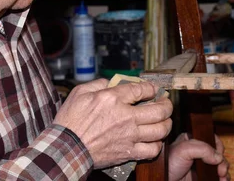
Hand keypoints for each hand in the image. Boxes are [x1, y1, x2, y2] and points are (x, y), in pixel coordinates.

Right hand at [53, 78, 172, 168]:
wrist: (66, 148)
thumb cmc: (70, 120)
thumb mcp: (80, 93)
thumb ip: (98, 83)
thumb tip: (111, 82)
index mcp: (113, 99)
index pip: (142, 89)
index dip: (152, 88)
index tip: (154, 89)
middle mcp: (126, 116)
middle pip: (159, 110)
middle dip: (167, 105)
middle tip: (166, 104)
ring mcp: (129, 136)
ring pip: (160, 130)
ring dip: (166, 124)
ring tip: (165, 121)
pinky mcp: (128, 152)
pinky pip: (152, 150)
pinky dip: (158, 144)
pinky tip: (155, 140)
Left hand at [168, 133, 229, 180]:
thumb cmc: (169, 165)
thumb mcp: (183, 150)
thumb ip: (202, 149)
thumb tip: (218, 157)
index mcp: (194, 140)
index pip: (212, 138)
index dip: (218, 146)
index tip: (218, 154)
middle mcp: (200, 152)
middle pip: (219, 153)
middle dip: (222, 161)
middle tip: (221, 170)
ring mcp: (203, 164)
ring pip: (221, 165)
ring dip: (225, 171)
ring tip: (222, 177)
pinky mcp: (205, 175)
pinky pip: (220, 176)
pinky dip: (224, 178)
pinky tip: (222, 180)